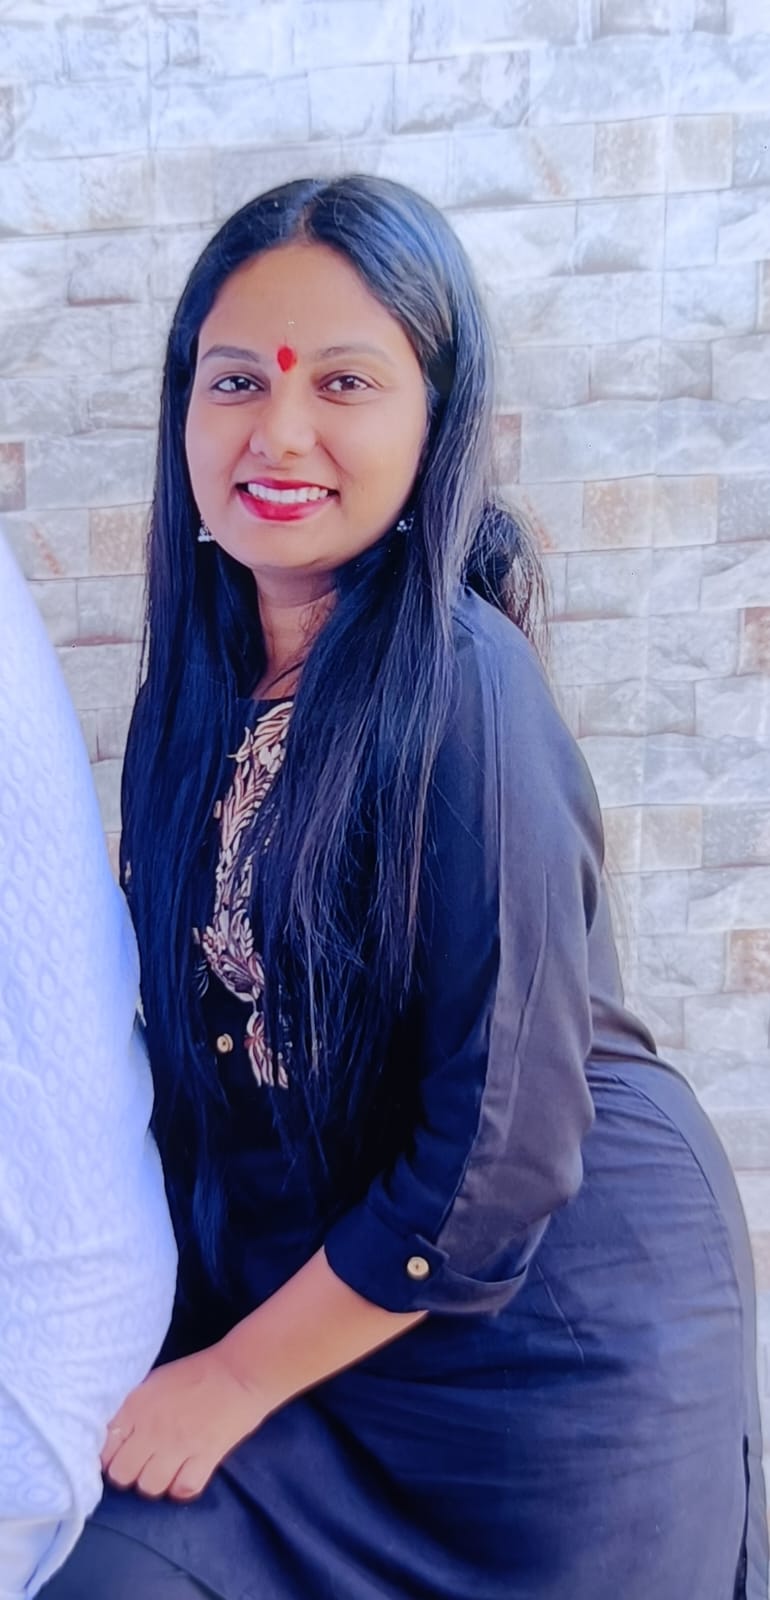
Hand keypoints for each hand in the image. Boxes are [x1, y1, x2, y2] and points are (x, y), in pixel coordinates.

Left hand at [100, 1344, 266, 1500]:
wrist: (241, 1371)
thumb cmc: (196, 1372)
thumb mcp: (154, 1382)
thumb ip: (132, 1408)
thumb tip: (113, 1434)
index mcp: (136, 1406)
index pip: (104, 1449)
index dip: (110, 1456)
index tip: (119, 1454)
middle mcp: (152, 1429)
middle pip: (121, 1475)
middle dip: (128, 1474)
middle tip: (141, 1465)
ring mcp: (179, 1445)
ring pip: (149, 1487)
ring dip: (154, 1482)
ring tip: (164, 1471)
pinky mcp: (205, 1457)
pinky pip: (182, 1490)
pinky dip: (181, 1488)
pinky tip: (184, 1476)